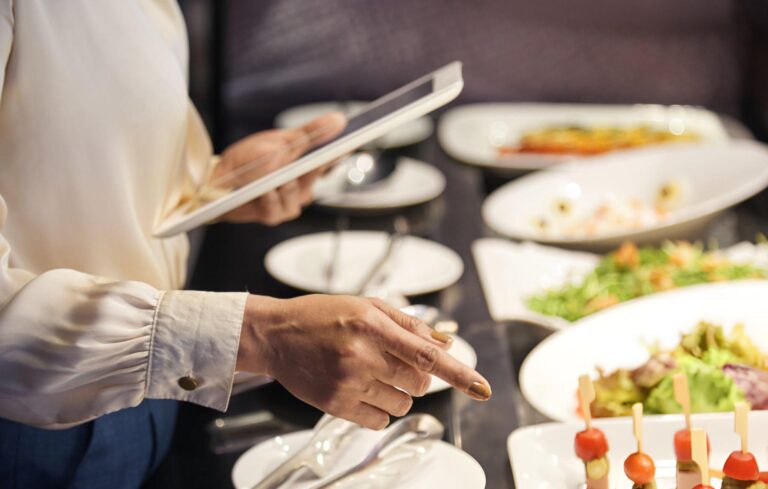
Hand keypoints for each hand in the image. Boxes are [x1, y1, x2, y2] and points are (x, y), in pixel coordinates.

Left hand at [211, 112, 345, 225]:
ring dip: (283, 183)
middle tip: (306, 154)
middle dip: (310, 164)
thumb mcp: (281, 141)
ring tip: (272, 178)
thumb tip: (339, 119)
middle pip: (316, 174)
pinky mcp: (274, 215)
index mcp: (306, 164)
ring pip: (298, 193)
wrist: (216, 180)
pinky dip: (270, 198)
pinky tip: (263, 191)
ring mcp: (290, 202)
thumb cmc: (248, 160)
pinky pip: (279, 208)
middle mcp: (303, 185)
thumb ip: (310, 133)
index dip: (342, 148)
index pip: (331, 156)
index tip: (352, 140)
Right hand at [237, 294, 491, 429]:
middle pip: (419, 382)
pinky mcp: (335, 404)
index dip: (459, 373)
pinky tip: (361, 388)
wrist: (276, 335)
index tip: (483, 388)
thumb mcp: (367, 306)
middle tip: (392, 360)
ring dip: (398, 392)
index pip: (427, 354)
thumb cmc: (322, 315)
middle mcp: (361, 355)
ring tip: (372, 373)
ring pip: (402, 403)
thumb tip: (447, 342)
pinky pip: (379, 420)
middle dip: (417, 375)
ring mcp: (348, 382)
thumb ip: (409, 324)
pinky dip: (380, 408)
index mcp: (372, 324)